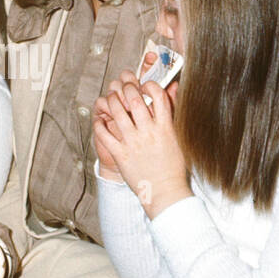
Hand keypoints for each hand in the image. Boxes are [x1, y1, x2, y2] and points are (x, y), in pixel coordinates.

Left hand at [93, 71, 189, 217]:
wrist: (165, 192)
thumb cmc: (173, 167)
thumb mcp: (178, 138)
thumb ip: (173, 114)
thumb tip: (174, 89)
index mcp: (165, 127)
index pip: (157, 95)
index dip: (149, 85)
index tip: (144, 85)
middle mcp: (148, 132)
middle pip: (134, 99)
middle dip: (127, 87)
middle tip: (124, 86)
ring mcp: (133, 142)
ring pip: (117, 112)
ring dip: (111, 100)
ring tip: (111, 98)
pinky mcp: (120, 153)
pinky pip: (104, 133)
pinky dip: (99, 123)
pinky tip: (100, 119)